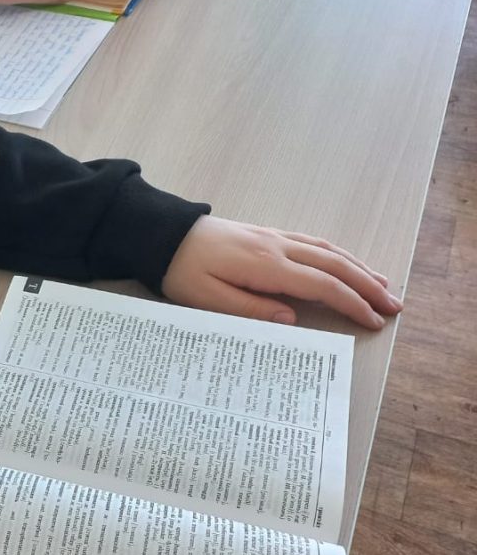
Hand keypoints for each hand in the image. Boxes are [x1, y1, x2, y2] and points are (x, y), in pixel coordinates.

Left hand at [161, 216, 402, 329]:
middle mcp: (276, 246)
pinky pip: (312, 242)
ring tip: (382, 285)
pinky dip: (337, 253)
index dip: (352, 303)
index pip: (322, 285)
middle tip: (394, 306)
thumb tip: (292, 319)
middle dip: (368, 286)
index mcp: (265, 265)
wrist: (160, 233)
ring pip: (328, 250)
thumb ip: (250, 309)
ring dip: (358, 267)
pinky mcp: (265, 234)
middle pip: (334, 265)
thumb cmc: (179, 270)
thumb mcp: (206, 299)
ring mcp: (273, 237)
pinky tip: (346, 262)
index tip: (373, 321)